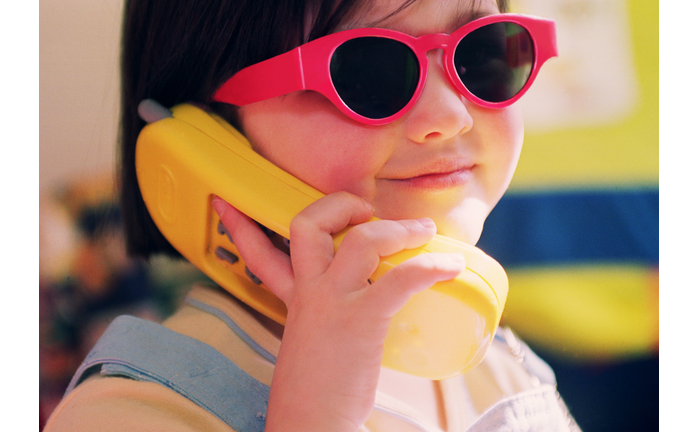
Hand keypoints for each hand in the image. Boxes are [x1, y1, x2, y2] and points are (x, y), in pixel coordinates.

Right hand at [213, 192, 464, 430]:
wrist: (311, 426)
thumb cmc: (317, 393)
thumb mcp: (309, 345)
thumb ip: (323, 319)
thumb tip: (357, 305)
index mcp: (295, 300)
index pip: (261, 255)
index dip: (242, 227)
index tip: (225, 203)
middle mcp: (309, 293)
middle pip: (308, 225)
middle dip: (339, 205)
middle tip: (366, 210)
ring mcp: (333, 303)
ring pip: (361, 240)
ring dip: (398, 229)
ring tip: (423, 230)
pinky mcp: (362, 320)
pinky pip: (400, 279)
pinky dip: (430, 266)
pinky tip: (451, 266)